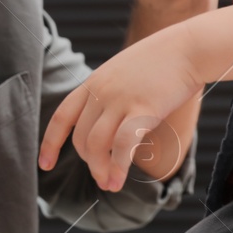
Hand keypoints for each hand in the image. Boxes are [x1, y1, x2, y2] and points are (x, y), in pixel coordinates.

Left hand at [40, 27, 204, 190]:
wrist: (188, 47)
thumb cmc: (161, 63)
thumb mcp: (123, 74)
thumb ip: (109, 97)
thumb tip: (107, 132)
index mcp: (93, 82)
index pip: (61, 117)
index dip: (50, 143)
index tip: (44, 164)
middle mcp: (101, 91)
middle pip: (81, 138)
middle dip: (89, 163)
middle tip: (102, 178)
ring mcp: (120, 99)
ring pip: (97, 145)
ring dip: (100, 170)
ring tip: (110, 185)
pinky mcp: (143, 109)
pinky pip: (123, 145)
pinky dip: (118, 167)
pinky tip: (119, 181)